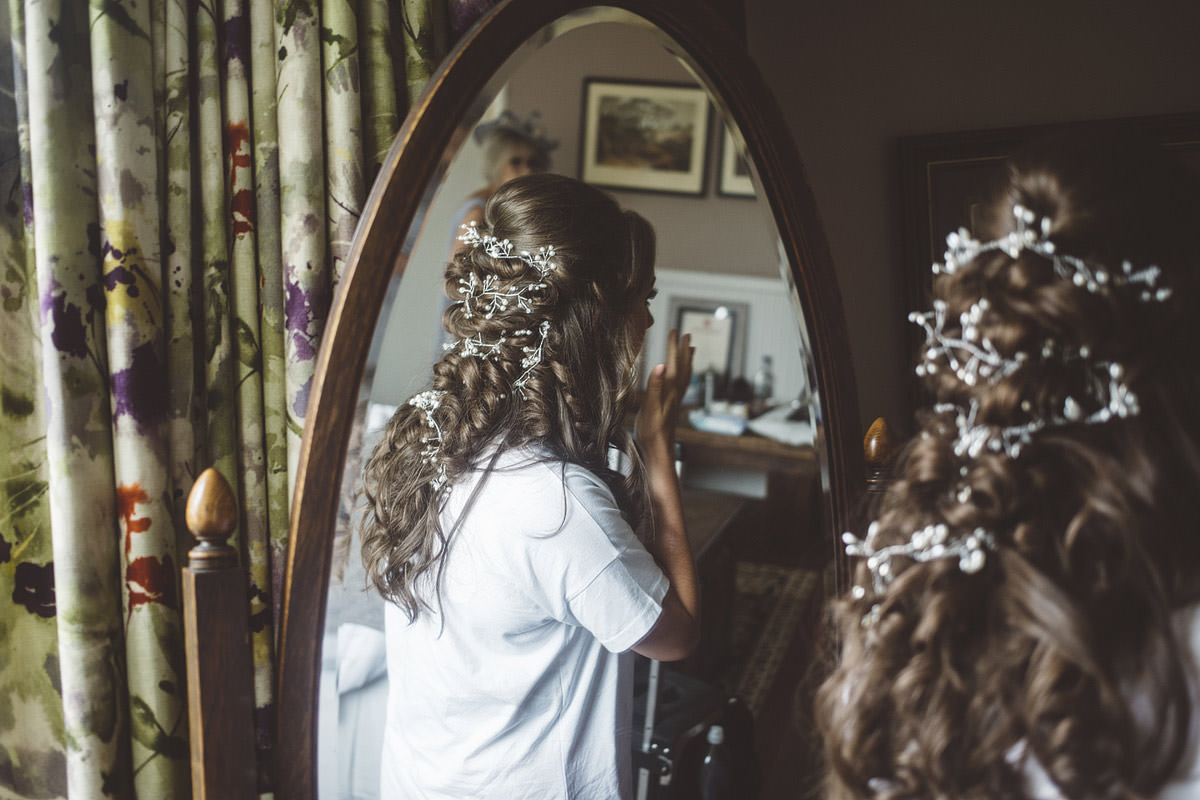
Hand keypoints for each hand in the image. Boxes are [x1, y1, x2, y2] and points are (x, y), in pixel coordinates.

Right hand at [636, 329, 693, 454]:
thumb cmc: (653, 430)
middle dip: (683, 349)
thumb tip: (660, 365)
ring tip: (691, 348)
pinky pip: (682, 383)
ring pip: (685, 374)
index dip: (673, 346)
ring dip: (687, 360)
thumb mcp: (650, 407)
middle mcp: (676, 392)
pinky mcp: (672, 404)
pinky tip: (680, 373)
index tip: (674, 330)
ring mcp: (675, 398)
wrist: (659, 449)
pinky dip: (684, 373)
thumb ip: (655, 386)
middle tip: (686, 334)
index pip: (673, 362)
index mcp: (670, 389)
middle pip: (683, 366)